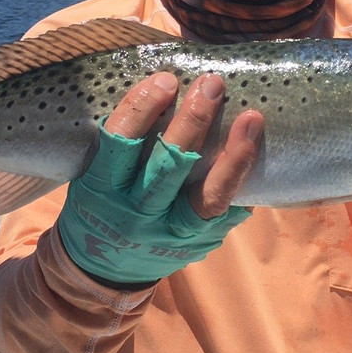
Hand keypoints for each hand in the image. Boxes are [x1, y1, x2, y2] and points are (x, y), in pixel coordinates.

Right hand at [58, 72, 262, 286]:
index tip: (165, 79)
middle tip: (212, 84)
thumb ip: (123, 142)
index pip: (120, 142)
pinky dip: (242, 183)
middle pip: (169, 165)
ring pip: (208, 196)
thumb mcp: (94, 176)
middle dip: (194, 121)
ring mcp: (169, 234)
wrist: (101, 274)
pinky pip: (226, 214)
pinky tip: (257, 155)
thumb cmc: (100, 207)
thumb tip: (165, 85)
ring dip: (233, 155)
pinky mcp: (196, 245)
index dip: (142, 108)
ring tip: (252, 117)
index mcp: (102, 189)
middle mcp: (136, 213)